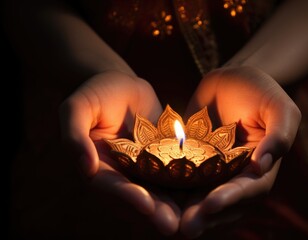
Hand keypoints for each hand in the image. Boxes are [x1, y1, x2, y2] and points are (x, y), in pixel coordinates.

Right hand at [59, 71, 179, 234]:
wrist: (123, 84)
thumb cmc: (96, 92)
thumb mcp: (77, 108)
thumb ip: (74, 136)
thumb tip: (87, 168)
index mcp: (99, 167)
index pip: (111, 187)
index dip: (126, 197)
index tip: (146, 205)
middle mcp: (122, 174)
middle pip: (137, 197)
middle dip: (155, 211)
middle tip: (172, 225)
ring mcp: (144, 169)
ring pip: (159, 191)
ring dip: (174, 206)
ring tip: (191, 218)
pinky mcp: (163, 160)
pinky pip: (175, 174)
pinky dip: (188, 186)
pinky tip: (205, 194)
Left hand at [180, 66, 300, 236]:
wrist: (233, 79)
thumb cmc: (261, 91)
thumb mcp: (279, 108)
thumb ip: (280, 135)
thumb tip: (262, 165)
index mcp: (259, 168)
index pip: (248, 190)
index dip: (231, 199)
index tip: (211, 204)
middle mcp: (236, 175)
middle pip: (223, 202)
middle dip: (205, 215)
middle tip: (186, 228)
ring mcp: (214, 170)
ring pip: (200, 196)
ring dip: (186, 211)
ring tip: (168, 222)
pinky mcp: (194, 161)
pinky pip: (182, 178)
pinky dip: (171, 191)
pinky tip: (154, 198)